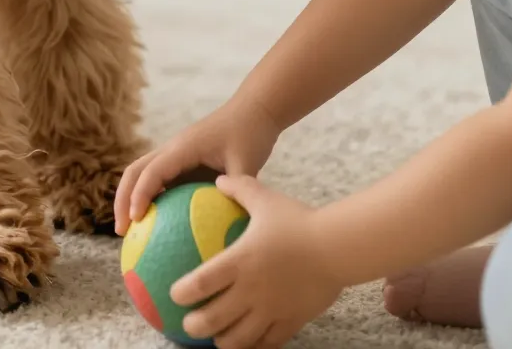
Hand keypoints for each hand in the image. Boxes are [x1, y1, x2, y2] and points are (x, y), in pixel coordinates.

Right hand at [115, 93, 281, 233]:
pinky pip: (160, 179)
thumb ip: (237, 191)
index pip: (153, 171)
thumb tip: (230, 226)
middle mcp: (172, 148)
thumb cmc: (251, 133)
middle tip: (121, 231)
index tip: (135, 220)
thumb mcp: (247, 164)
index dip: (140, 195)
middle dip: (123, 199)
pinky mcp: (182, 159)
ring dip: (131, 198)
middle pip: (134, 171)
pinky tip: (159, 226)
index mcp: (183, 147)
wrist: (254, 110)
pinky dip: (151, 198)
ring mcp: (175, 152)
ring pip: (142, 173)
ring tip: (132, 233)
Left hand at [174, 175, 339, 348]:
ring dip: (224, 341)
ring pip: (240, 339)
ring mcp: (272, 309)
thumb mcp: (266, 199)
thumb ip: (240, 189)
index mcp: (241, 261)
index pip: (202, 282)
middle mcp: (252, 290)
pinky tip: (251, 342)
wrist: (338, 246)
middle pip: (214, 318)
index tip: (172, 295)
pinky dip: (256, 345)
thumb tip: (218, 179)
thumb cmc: (300, 220)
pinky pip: (269, 342)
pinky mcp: (291, 320)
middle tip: (188, 324)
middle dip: (195, 326)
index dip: (182, 293)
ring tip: (217, 339)